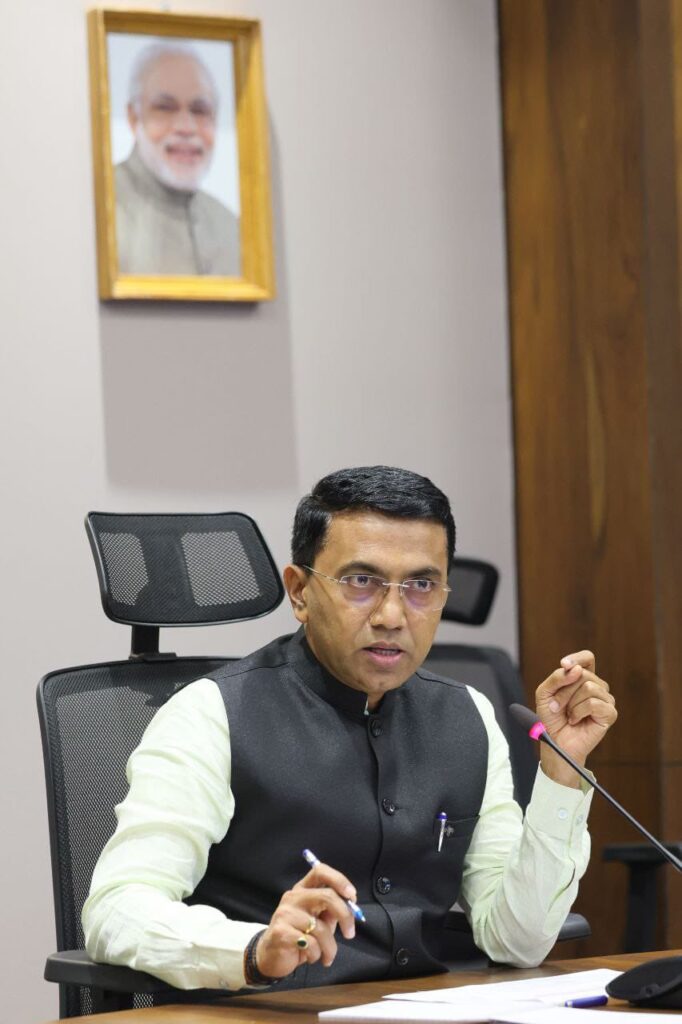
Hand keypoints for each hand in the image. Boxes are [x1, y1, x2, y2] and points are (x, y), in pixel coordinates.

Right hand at [255, 861, 356, 978]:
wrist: (270, 956)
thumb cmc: (299, 936)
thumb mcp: (317, 921)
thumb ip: (331, 911)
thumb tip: (351, 907)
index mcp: (303, 889)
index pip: (320, 871)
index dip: (339, 880)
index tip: (352, 896)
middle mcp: (293, 897)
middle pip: (326, 896)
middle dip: (345, 916)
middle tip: (350, 934)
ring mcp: (285, 914)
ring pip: (321, 928)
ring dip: (330, 948)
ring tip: (325, 956)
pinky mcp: (281, 932)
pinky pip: (311, 944)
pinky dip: (316, 955)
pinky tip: (311, 957)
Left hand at [535, 650, 616, 787]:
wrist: (554, 741)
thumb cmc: (551, 718)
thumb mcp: (545, 693)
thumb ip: (557, 677)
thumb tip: (576, 669)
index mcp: (582, 678)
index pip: (587, 658)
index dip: (577, 658)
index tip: (564, 664)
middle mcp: (597, 686)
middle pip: (583, 673)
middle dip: (564, 690)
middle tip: (556, 706)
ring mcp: (605, 699)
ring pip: (589, 686)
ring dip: (570, 702)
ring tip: (567, 715)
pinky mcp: (609, 713)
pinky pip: (593, 703)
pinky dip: (579, 712)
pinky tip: (575, 720)